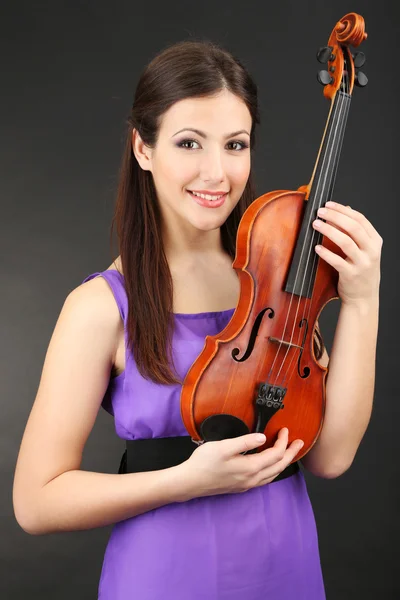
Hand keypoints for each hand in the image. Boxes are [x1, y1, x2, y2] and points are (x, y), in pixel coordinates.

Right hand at [179, 428, 303, 500]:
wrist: (190, 482)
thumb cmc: (204, 463)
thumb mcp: (223, 447)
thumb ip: (245, 441)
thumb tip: (263, 437)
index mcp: (250, 468)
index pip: (275, 454)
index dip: (283, 442)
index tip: (285, 430)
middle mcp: (252, 479)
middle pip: (278, 466)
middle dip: (290, 454)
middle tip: (300, 443)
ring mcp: (247, 485)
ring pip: (273, 475)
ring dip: (283, 463)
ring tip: (289, 454)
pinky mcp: (241, 487)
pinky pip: (265, 479)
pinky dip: (273, 470)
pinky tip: (270, 467)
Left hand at [312, 201, 382, 305]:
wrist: (363, 297)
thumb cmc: (360, 270)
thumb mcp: (363, 248)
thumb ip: (355, 230)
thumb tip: (345, 208)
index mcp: (375, 241)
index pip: (360, 219)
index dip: (343, 210)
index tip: (328, 204)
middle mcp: (371, 251)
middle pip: (353, 227)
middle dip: (335, 217)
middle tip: (320, 212)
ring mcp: (362, 263)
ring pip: (346, 242)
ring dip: (329, 230)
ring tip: (316, 224)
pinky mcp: (351, 275)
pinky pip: (337, 261)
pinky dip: (326, 253)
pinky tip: (316, 247)